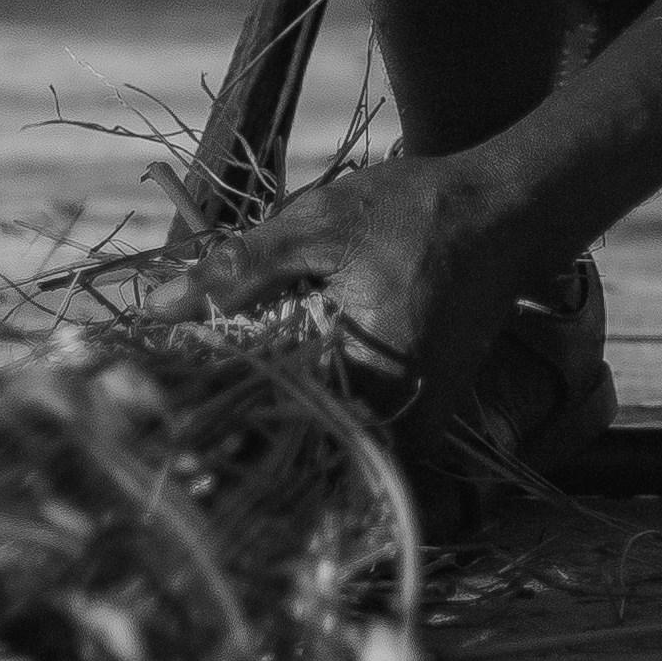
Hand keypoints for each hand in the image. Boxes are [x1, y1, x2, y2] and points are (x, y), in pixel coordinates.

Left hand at [186, 152, 524, 447]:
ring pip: (326, 442)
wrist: (506, 215)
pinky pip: (354, 429)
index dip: (211, 418)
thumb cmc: (417, 213)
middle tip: (178, 416)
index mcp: (367, 381)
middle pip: (297, 447)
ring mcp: (414, 428)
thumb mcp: (320, 226)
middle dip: (240, 427)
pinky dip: (316, 408)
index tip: (162, 407)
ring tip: (222, 395)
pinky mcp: (422, 420)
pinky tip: (281, 378)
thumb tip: (155, 309)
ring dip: (278, 420)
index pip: (270, 424)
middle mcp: (397, 424)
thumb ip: (239, 271)